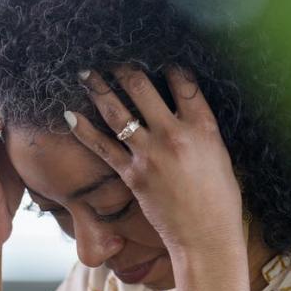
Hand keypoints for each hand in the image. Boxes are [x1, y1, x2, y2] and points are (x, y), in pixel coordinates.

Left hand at [66, 65, 244, 259]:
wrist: (205, 236)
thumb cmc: (219, 199)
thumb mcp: (221, 155)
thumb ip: (203, 129)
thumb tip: (188, 109)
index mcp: (203, 127)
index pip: (184, 82)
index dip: (168, 64)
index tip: (156, 53)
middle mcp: (175, 135)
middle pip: (143, 88)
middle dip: (123, 69)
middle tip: (111, 57)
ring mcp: (150, 154)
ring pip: (117, 112)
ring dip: (98, 88)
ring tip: (85, 73)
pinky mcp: (132, 174)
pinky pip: (102, 146)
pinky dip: (83, 129)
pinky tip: (69, 115)